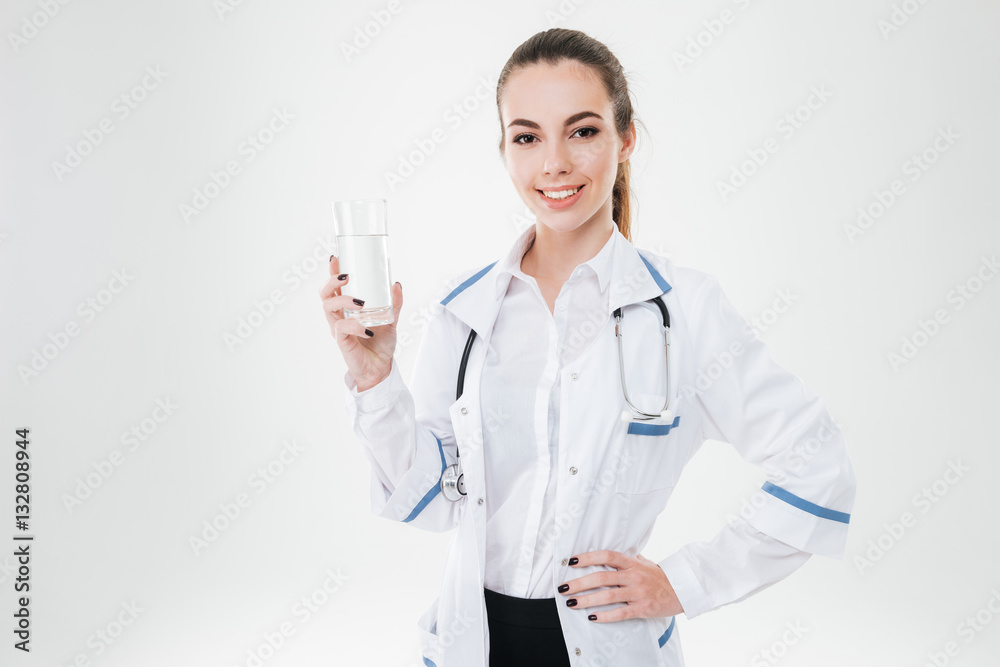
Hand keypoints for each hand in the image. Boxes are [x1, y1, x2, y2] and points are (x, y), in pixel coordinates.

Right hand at [318, 255, 402, 391]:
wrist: (381, 367)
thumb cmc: (380, 343)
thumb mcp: (391, 319)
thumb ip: (394, 303)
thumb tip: (396, 284)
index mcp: (346, 309)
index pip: (334, 287)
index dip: (332, 272)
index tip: (336, 258)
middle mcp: (339, 316)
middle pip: (324, 293)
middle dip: (332, 281)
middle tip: (347, 276)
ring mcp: (338, 328)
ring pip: (328, 307)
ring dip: (343, 299)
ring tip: (361, 301)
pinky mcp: (342, 341)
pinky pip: (342, 328)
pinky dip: (355, 325)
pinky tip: (368, 329)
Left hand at [557, 550, 682, 621]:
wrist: (683, 590)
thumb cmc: (659, 576)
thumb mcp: (644, 562)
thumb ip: (627, 559)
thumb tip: (608, 554)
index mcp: (632, 562)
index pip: (607, 556)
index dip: (588, 557)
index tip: (572, 561)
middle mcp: (634, 576)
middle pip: (602, 577)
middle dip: (579, 583)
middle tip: (563, 588)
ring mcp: (638, 592)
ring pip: (608, 596)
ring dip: (587, 600)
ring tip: (571, 603)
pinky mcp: (643, 608)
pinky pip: (621, 613)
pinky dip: (605, 616)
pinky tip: (592, 616)